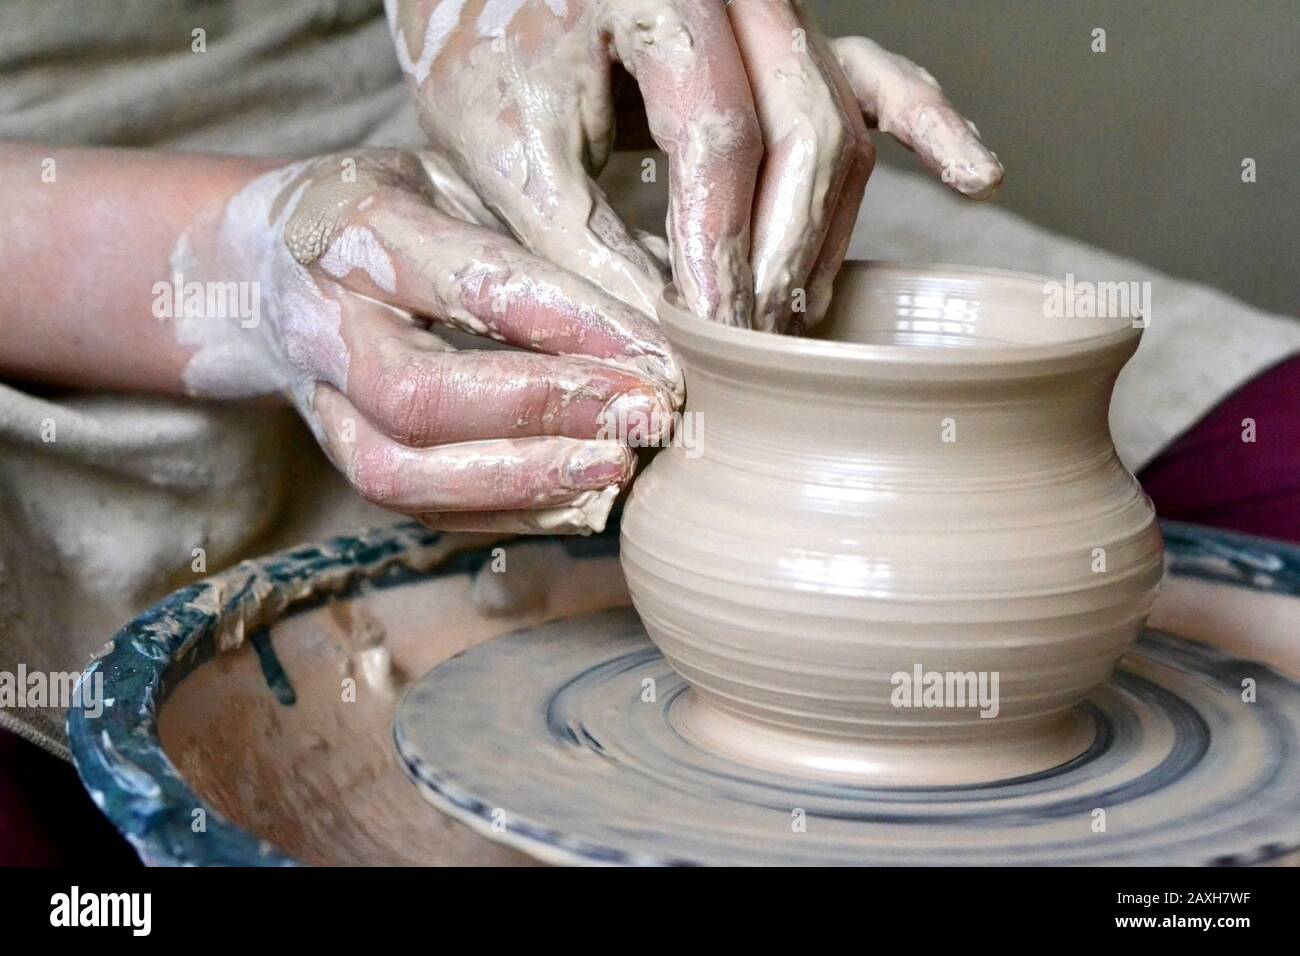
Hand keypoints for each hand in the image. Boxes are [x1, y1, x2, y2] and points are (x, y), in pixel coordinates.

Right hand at [173, 149, 681, 533]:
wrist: (258, 264)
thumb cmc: (391, 210)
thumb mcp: (460, 177)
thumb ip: (541, 229)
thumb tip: (666, 295)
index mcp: (355, 227)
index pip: (474, 284)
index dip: (576, 328)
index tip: (661, 357)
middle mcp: (323, 321)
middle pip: (419, 393)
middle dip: (546, 413)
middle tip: (646, 417)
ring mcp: (318, 399)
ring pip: (397, 471)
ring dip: (520, 481)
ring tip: (620, 469)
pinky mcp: (336, 454)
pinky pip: (413, 507)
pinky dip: (504, 511)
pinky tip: (580, 497)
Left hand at [387, 0, 1001, 331]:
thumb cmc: (482, 50)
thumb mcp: (507, 154)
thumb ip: (584, 248)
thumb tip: (663, 347)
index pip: (721, 139)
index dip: (724, 249)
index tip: (715, 338)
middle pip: (809, 134)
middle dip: (782, 253)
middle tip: (753, 342)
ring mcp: (774, 11)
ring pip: (843, 127)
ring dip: (822, 232)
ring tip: (791, 314)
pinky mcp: (789, 38)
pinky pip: (878, 78)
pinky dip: (926, 130)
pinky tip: (975, 177)